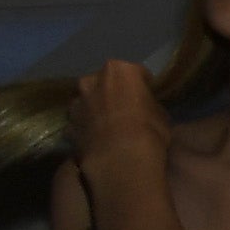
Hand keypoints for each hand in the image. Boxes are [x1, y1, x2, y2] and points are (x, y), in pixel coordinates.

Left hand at [73, 58, 171, 201]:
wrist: (120, 159)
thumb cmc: (149, 131)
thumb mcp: (161, 115)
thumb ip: (148, 105)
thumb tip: (143, 109)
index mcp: (119, 70)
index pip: (136, 72)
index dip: (143, 85)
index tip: (148, 96)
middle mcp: (92, 79)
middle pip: (105, 82)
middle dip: (113, 92)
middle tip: (125, 109)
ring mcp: (77, 101)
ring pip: (88, 100)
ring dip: (96, 108)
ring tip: (108, 126)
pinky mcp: (68, 123)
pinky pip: (80, 121)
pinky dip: (86, 127)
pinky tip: (97, 139)